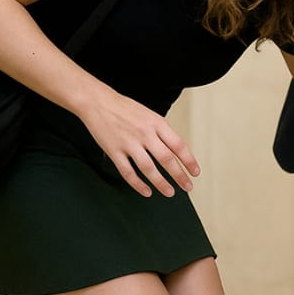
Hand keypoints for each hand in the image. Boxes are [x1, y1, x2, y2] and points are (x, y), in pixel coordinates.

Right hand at [79, 90, 199, 196]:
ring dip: (161, 183)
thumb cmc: (126, 109)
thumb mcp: (151, 115)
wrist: (98, 102)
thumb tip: (177, 152)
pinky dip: (138, 184)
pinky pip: (127, 172)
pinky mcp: (113, 151)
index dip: (189, 161)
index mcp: (157, 123)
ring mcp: (128, 143)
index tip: (195, 172)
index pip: (178, 145)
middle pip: (166, 159)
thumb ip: (163, 133)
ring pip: (148, 168)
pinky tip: (146, 191)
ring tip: (170, 192)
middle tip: (188, 187)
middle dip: (179, 176)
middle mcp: (145, 133)